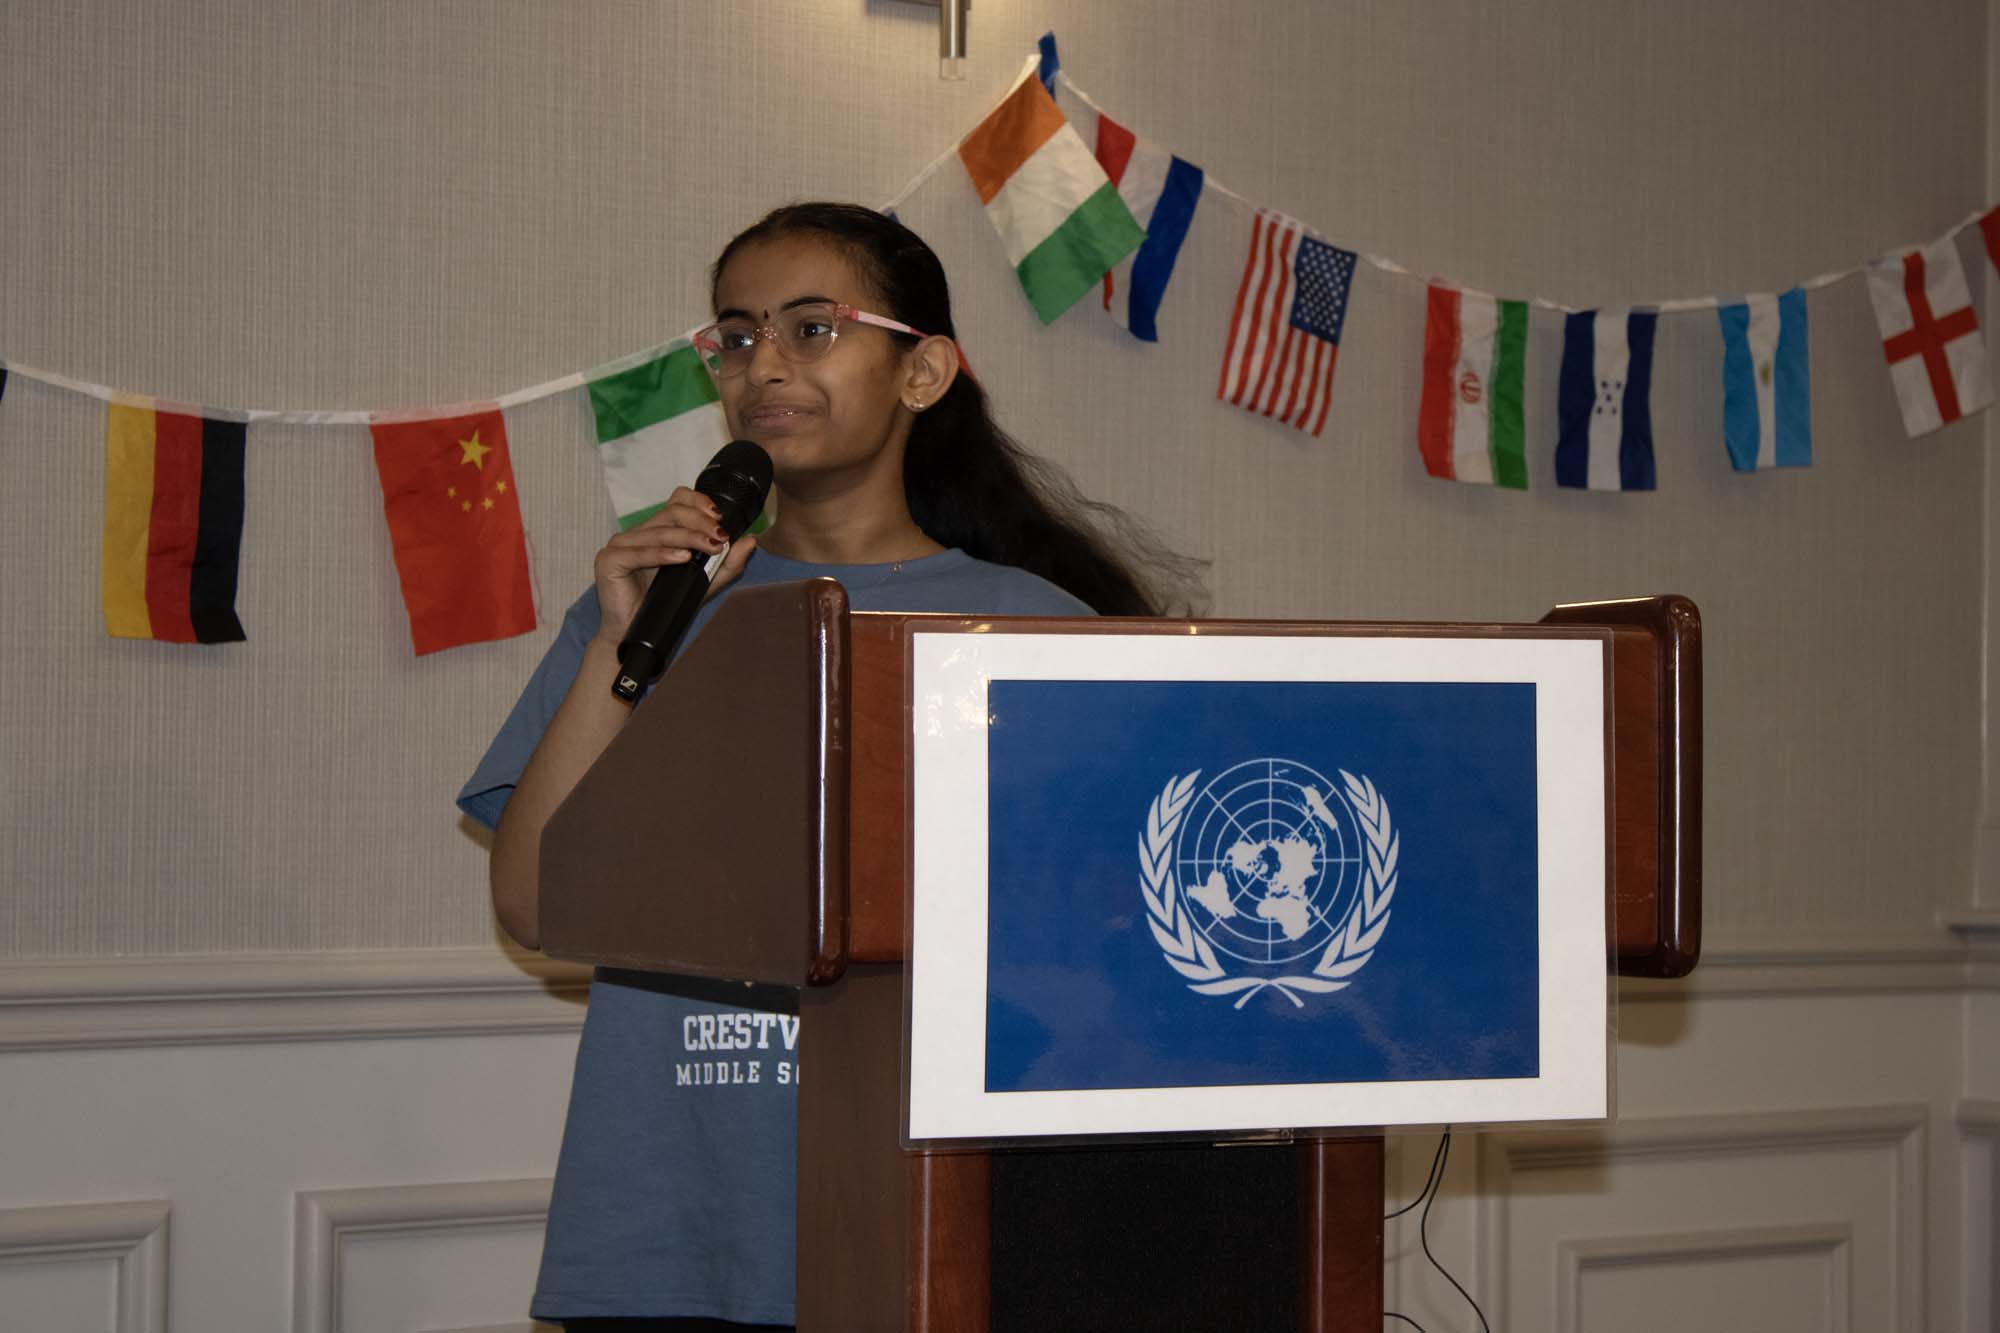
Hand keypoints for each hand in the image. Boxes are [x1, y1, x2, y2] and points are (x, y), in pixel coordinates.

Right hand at [589, 487, 758, 642]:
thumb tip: (751, 540)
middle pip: (671, 512)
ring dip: (689, 538)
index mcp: (656, 530)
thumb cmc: (667, 605)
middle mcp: (638, 533)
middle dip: (700, 523)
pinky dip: (662, 555)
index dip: (699, 503)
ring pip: (659, 532)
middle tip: (720, 537)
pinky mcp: (609, 561)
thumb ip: (728, 563)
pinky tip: (682, 558)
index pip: (677, 500)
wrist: (637, 635)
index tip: (719, 518)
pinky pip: (638, 553)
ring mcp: (620, 545)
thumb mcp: (705, 582)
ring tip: (710, 548)